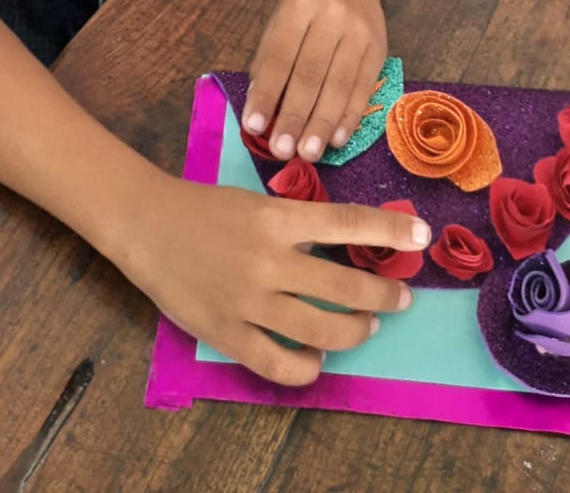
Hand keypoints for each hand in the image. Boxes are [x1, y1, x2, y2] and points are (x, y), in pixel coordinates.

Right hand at [122, 175, 427, 385]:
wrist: (147, 225)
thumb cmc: (204, 209)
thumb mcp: (256, 202)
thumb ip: (296, 223)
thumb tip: (346, 242)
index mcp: (277, 217)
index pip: (347, 222)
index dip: (390, 229)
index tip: (423, 235)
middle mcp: (269, 259)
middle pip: (344, 285)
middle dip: (382, 295)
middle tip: (399, 298)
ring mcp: (249, 300)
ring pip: (320, 330)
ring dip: (353, 331)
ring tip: (365, 327)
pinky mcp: (228, 333)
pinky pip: (279, 363)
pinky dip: (306, 368)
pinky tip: (315, 359)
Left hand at [243, 0, 387, 162]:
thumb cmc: (305, 2)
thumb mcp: (279, 19)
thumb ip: (270, 60)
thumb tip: (261, 110)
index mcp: (297, 7)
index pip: (279, 57)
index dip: (266, 94)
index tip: (252, 127)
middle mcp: (330, 18)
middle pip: (311, 74)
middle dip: (295, 116)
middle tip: (282, 151)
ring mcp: (359, 33)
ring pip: (339, 84)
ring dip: (322, 124)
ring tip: (308, 153)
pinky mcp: (380, 47)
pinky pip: (364, 87)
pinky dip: (350, 116)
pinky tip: (338, 139)